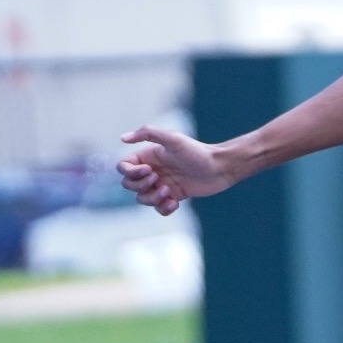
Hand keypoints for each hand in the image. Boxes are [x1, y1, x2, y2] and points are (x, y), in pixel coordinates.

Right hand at [117, 126, 234, 215]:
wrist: (220, 167)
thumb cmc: (198, 152)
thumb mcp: (173, 139)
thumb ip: (148, 133)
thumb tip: (122, 138)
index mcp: (149, 156)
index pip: (123, 167)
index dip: (130, 172)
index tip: (149, 170)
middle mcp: (153, 170)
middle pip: (129, 185)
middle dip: (141, 186)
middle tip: (158, 179)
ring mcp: (162, 184)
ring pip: (142, 199)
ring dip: (152, 199)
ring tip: (169, 192)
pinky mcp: (174, 196)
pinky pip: (159, 208)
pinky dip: (164, 208)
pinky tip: (175, 203)